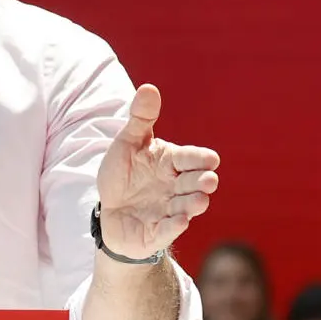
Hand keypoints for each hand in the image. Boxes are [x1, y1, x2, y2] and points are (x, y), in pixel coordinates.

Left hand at [94, 84, 219, 259]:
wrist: (110, 210)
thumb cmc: (124, 173)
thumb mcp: (128, 143)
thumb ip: (140, 118)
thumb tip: (149, 87)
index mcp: (171, 163)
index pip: (190, 158)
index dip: (200, 159)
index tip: (211, 159)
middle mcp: (175, 187)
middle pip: (193, 183)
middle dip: (202, 182)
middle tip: (209, 181)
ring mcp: (168, 210)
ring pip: (186, 207)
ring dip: (193, 204)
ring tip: (200, 200)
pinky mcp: (158, 232)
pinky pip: (167, 230)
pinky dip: (174, 226)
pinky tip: (181, 221)